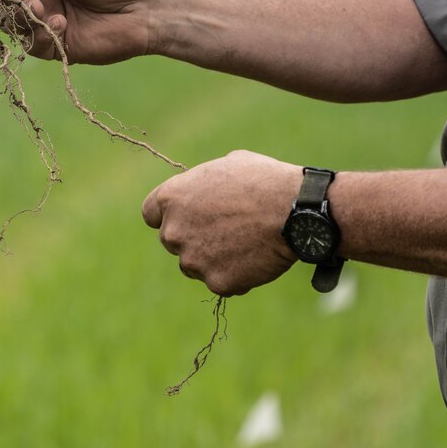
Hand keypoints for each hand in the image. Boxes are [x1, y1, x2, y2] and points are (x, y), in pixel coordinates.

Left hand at [141, 150, 302, 295]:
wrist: (295, 211)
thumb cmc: (264, 181)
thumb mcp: (228, 164)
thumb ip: (204, 183)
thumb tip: (204, 190)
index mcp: (171, 198)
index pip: (151, 214)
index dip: (170, 215)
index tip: (186, 217)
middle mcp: (173, 232)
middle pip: (173, 241)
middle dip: (193, 238)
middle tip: (225, 231)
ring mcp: (193, 261)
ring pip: (194, 265)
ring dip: (212, 259)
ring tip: (245, 244)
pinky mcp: (216, 282)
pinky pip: (221, 282)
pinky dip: (236, 275)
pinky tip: (256, 259)